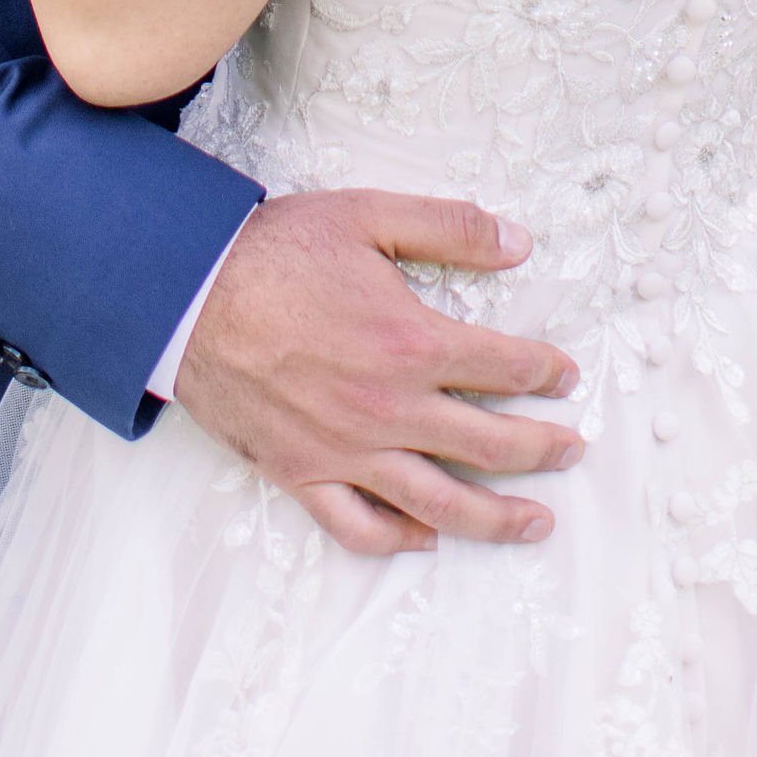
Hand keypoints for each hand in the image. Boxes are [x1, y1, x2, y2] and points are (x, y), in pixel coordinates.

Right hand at [173, 189, 584, 557]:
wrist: (184, 296)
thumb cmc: (273, 253)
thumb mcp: (367, 216)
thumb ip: (448, 228)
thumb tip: (518, 242)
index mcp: (410, 344)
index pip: (502, 368)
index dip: (544, 372)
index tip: (563, 376)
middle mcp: (388, 410)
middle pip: (488, 445)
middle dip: (542, 449)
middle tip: (572, 448)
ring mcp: (346, 451)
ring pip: (440, 502)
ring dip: (498, 517)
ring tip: (537, 523)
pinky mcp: (303, 474)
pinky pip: (359, 527)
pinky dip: (399, 539)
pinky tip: (427, 538)